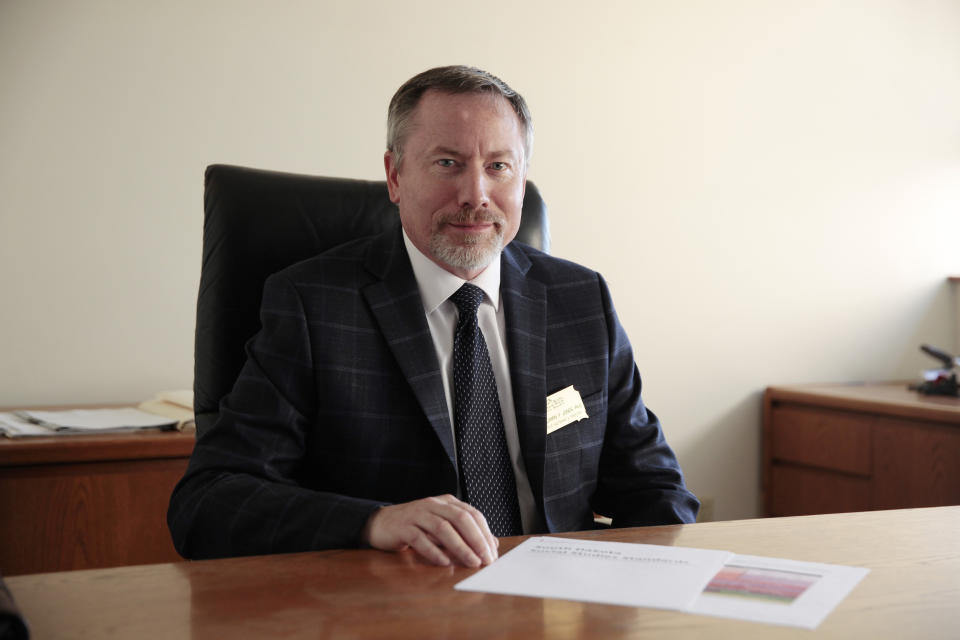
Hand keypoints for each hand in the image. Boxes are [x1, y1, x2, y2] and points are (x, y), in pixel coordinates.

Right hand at [361, 495, 499, 566]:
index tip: (492, 553)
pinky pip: (420, 539)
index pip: (472, 514)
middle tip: (486, 559)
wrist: (380, 523)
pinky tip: (444, 562)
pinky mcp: (402, 527)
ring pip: (442, 528)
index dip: (485, 533)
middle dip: (476, 539)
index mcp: (446, 502)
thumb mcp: (443, 526)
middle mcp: (433, 504)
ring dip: (460, 547)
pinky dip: (434, 551)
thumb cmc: (416, 526)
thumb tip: (492, 544)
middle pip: (460, 518)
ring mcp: (417, 514)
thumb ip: (465, 533)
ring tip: (471, 562)